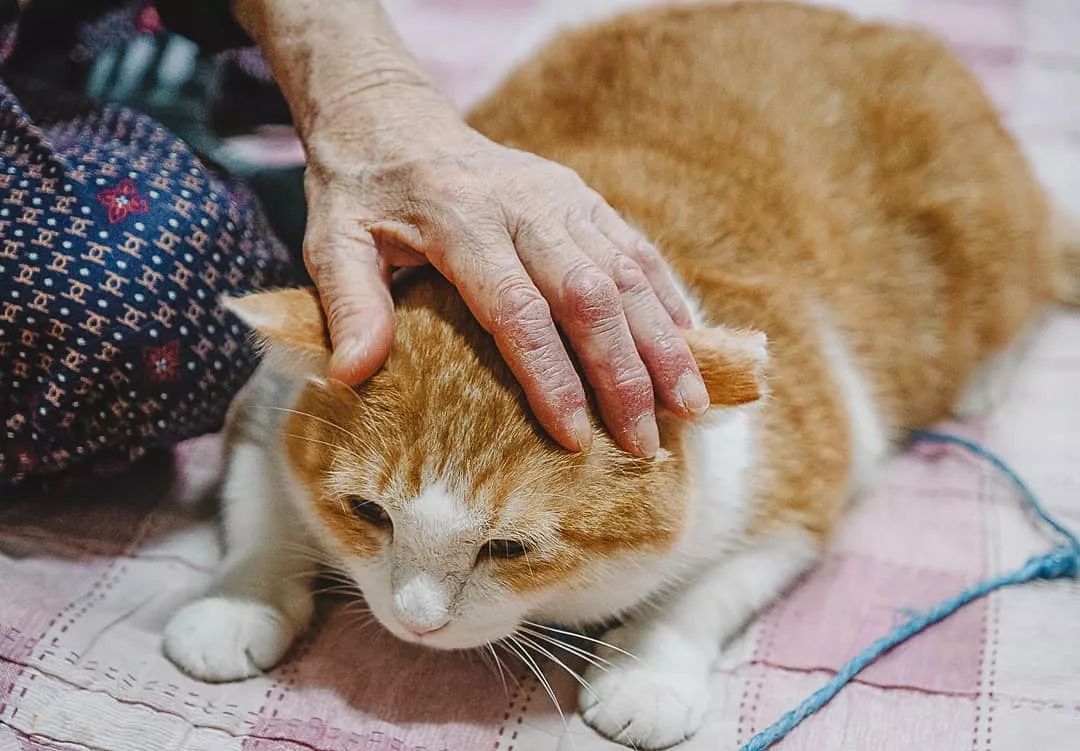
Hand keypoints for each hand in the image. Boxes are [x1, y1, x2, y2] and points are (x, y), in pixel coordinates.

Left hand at [303, 115, 707, 457]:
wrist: (394, 117)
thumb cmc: (361, 194)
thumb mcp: (331, 241)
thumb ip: (347, 304)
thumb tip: (354, 376)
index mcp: (462, 220)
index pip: (518, 309)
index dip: (551, 377)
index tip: (575, 437)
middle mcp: (525, 204)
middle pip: (590, 296)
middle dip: (624, 374)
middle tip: (645, 443)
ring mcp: (563, 196)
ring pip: (628, 273)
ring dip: (662, 342)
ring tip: (689, 406)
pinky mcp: (583, 196)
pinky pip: (638, 249)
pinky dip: (667, 298)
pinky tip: (688, 345)